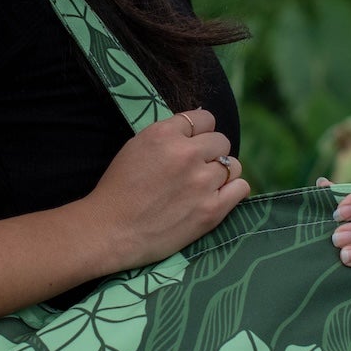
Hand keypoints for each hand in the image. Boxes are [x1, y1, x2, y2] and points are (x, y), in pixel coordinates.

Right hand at [82, 107, 249, 270]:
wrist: (109, 231)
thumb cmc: (117, 190)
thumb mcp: (136, 146)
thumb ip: (167, 135)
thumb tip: (197, 127)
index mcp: (165, 134)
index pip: (205, 119)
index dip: (199, 133)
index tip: (192, 145)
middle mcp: (187, 154)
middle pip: (222, 141)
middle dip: (211, 153)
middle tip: (196, 170)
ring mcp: (202, 182)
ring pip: (233, 165)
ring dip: (222, 173)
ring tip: (205, 186)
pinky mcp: (212, 209)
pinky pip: (241, 187)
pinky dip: (233, 191)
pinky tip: (219, 197)